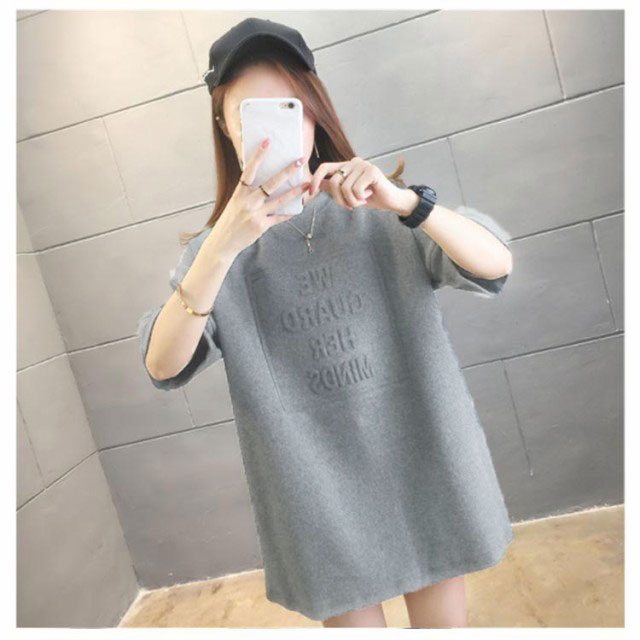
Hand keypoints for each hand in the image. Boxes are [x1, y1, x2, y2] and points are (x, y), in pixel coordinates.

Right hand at [210, 138, 310, 257]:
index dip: (258, 156)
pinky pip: (279, 218)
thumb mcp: (235, 203)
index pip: (249, 170)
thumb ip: (247, 193)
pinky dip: (288, 213)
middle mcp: (248, 202)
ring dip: (295, 192)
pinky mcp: (261, 226)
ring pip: (279, 200)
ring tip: (307, 184)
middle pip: (270, 184)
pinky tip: (298, 209)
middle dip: (286, 172)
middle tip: (299, 161)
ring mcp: (255, 214)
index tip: (267, 142)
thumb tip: (261, 181)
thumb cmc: (230, 221)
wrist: (223, 243)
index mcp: (239, 193)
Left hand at [309, 157, 407, 212]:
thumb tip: (314, 185)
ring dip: (352, 201)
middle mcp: (353, 162)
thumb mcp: (348, 194)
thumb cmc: (371, 197)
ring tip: (363, 200)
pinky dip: (361, 198)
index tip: (310, 192)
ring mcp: (363, 165)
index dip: (315, 179)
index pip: (324, 167)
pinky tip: (370, 195)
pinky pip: (356, 189)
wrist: (391, 201)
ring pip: (345, 188)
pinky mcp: (371, 171)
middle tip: (351, 206)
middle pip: (333, 182)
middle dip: (340, 200)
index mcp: (346, 166)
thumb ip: (333, 188)